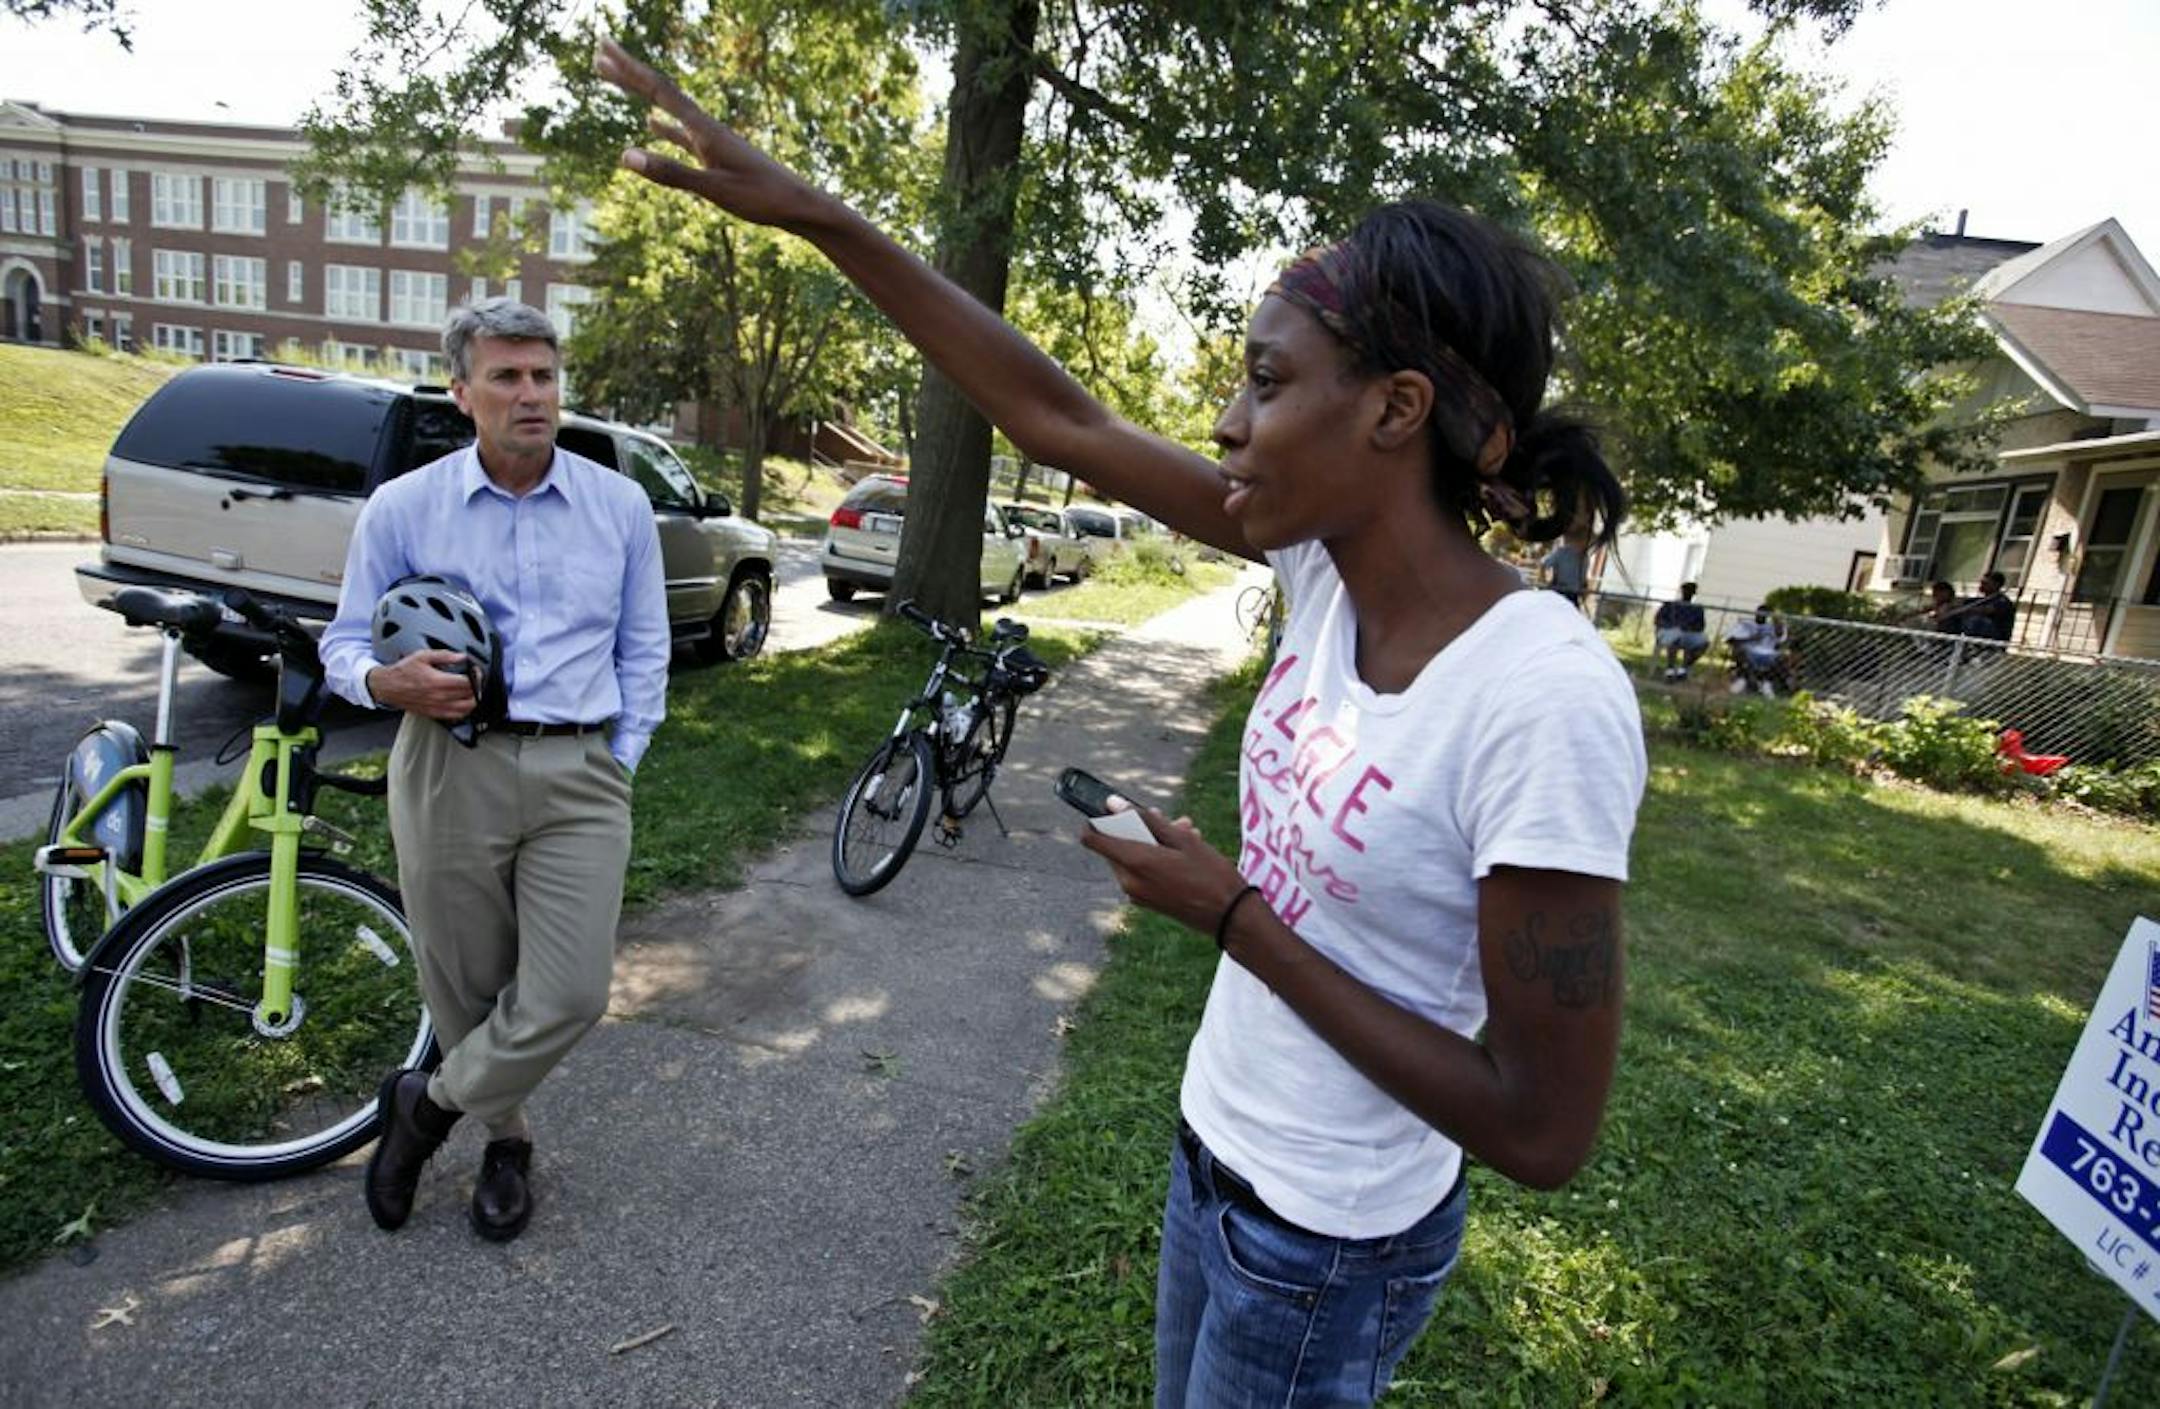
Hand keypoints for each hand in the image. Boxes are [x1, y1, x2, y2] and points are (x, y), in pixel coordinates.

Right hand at [367, 650, 477, 720]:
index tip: (476, 671)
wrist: (387, 686)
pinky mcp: (433, 714)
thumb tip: (462, 656)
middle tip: (476, 680)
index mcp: (437, 681)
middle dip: (477, 687)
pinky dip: (464, 710)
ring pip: (465, 709)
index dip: (476, 676)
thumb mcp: (423, 656)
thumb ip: (445, 656)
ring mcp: (437, 707)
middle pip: (469, 696)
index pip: (467, 683)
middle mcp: (439, 697)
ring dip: (473, 700)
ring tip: (472, 691)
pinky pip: (455, 716)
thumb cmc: (403, 671)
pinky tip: (463, 702)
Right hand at [594, 35, 833, 230]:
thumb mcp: (713, 188)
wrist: (798, 206)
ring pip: (668, 110)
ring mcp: (711, 141)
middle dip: (628, 73)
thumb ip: (670, 173)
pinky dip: (663, 127)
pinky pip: (682, 135)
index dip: (629, 68)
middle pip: (660, 92)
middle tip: (599, 53)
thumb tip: (624, 155)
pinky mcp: (717, 156)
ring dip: (641, 94)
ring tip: (618, 79)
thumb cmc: (762, 198)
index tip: (603, 45)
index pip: (659, 90)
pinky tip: (652, 124)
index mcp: (704, 129)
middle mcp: (706, 127)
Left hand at [1078, 803, 1249, 937]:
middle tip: (1172, 820)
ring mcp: (1137, 894)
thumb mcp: (1182, 839)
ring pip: (1133, 857)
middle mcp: (1128, 881)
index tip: (1117, 810)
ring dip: (1154, 842)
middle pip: (1117, 844)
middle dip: (1139, 828)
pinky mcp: (1147, 902)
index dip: (1098, 820)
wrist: (1230, 917)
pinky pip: (1142, 872)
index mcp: (1134, 863)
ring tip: (1188, 834)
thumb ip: (1145, 819)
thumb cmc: (1210, 874)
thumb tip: (1113, 804)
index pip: (1091, 838)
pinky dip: (1157, 859)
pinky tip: (1186, 854)